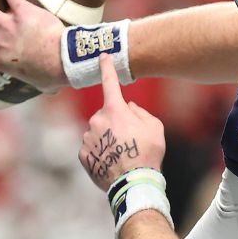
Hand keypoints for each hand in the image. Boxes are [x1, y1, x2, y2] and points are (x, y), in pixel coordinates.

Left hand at [78, 54, 164, 189]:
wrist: (133, 182)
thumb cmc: (147, 153)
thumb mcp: (155, 127)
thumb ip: (141, 112)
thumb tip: (129, 108)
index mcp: (115, 110)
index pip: (109, 83)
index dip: (107, 67)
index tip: (103, 55)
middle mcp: (97, 120)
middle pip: (106, 115)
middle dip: (116, 122)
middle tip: (131, 140)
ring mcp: (88, 138)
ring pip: (98, 132)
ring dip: (107, 139)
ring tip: (122, 154)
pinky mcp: (83, 155)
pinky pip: (92, 148)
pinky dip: (101, 153)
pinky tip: (112, 162)